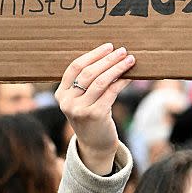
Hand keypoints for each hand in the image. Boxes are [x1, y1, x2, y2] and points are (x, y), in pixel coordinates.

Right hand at [55, 43, 134, 174]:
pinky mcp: (94, 115)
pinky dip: (122, 81)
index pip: (74, 67)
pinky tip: (130, 76)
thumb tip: (110, 55)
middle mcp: (67, 102)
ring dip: (117, 67)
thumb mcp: (82, 100)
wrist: (94, 145)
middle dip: (107, 59)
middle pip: (88, 73)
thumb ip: (87, 82)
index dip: (92, 55)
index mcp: (61, 94)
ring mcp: (80, 110)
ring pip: (101, 81)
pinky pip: (111, 92)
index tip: (108, 46)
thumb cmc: (91, 116)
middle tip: (122, 50)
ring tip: (130, 59)